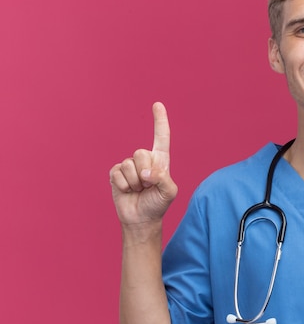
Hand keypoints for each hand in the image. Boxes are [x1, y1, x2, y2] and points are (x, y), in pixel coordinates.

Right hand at [110, 102, 177, 225]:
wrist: (141, 219)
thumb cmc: (158, 204)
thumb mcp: (169, 192)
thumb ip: (163, 179)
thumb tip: (146, 173)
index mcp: (160, 161)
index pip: (161, 137)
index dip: (160, 121)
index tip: (157, 104)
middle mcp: (144, 160)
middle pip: (141, 153)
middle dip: (144, 172)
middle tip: (148, 186)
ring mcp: (129, 167)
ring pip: (128, 165)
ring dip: (135, 182)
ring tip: (139, 190)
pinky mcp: (116, 174)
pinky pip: (117, 173)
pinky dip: (124, 185)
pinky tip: (128, 191)